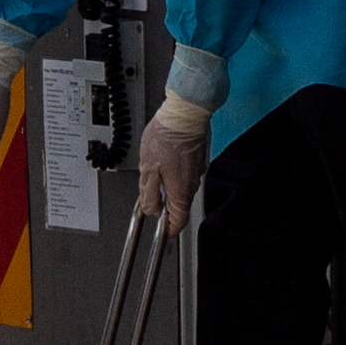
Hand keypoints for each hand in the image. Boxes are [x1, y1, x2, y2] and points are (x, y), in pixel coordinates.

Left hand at [135, 92, 215, 225]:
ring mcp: (196, 169)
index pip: (178, 221)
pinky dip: (173, 171)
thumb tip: (150, 209)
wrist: (185, 111)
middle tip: (149, 198)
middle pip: (179, 204)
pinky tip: (163, 159)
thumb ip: (149, 192)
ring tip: (153, 171)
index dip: (169, 230)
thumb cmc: (167, 136)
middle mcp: (192, 183)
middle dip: (164, 204)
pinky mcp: (197, 157)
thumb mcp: (148, 168)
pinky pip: (184, 172)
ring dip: (167, 185)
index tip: (163, 233)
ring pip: (181, 187)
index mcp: (181, 191)